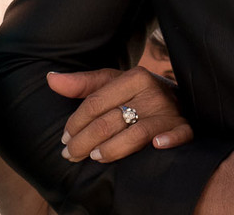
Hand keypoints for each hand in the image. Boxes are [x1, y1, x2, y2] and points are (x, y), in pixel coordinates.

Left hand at [48, 66, 192, 162]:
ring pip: (136, 134)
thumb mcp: (112, 83)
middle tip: (70, 155)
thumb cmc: (138, 93)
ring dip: (112, 149)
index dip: (75, 122)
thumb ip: (82, 84)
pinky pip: (179, 135)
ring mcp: (168, 111)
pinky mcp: (183, 127)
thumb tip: (50, 79)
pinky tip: (156, 146)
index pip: (96, 102)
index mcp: (134, 77)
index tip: (64, 138)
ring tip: (94, 157)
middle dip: (85, 142)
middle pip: (110, 121)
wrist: (180, 98)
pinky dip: (168, 140)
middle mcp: (152, 92)